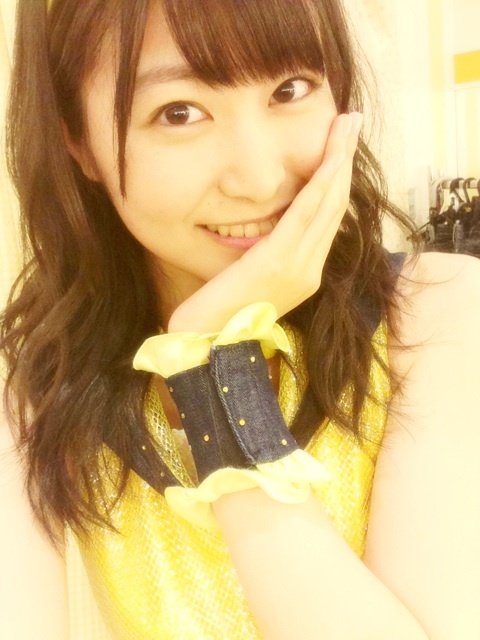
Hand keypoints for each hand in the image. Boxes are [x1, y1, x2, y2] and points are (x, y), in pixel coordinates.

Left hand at [168, 112, 362, 332]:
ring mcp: (299, 268)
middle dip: (345, 160)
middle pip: (336, 205)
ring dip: (339, 161)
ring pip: (327, 204)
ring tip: (347, 126)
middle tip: (352, 122)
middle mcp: (310, 269)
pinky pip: (305, 216)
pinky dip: (320, 184)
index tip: (343, 146)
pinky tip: (330, 158)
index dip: (338, 179)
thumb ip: (269, 254)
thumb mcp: (252, 278)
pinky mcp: (278, 263)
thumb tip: (270, 227)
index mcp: (305, 273)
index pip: (329, 218)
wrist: (206, 343)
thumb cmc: (221, 312)